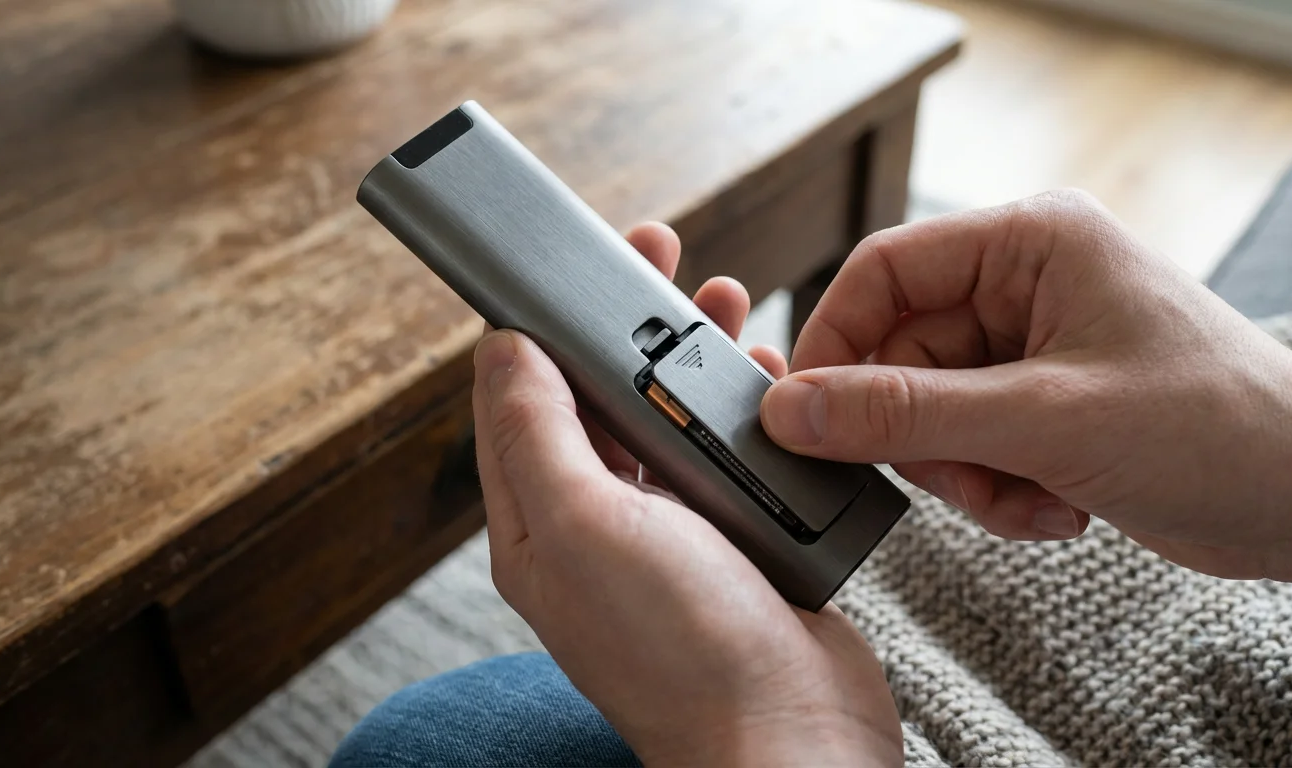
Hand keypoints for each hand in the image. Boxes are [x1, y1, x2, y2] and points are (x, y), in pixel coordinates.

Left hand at [473, 223, 902, 766]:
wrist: (790, 735)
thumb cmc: (679, 647)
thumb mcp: (582, 526)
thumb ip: (536, 432)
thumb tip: (502, 346)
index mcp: (540, 522)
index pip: (520, 398)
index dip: (541, 320)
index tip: (570, 259)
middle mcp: (599, 524)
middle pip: (603, 396)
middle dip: (626, 321)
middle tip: (659, 257)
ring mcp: (672, 533)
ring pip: (673, 417)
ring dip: (695, 355)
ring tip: (727, 303)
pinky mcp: (738, 542)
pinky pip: (734, 454)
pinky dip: (748, 408)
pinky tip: (770, 379)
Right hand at [761, 190, 1291, 604]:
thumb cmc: (1215, 428)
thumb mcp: (1041, 421)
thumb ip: (905, 415)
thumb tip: (792, 412)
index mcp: (1030, 241)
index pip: (883, 271)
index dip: (834, 343)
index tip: (803, 415)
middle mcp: (1024, 284)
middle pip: (900, 355)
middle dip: (921, 436)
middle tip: (958, 480)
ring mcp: (1034, 347)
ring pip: (929, 412)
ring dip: (963, 473)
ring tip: (1028, 499)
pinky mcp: (1044, 404)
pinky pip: (968, 444)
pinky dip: (996, 489)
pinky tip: (1056, 509)